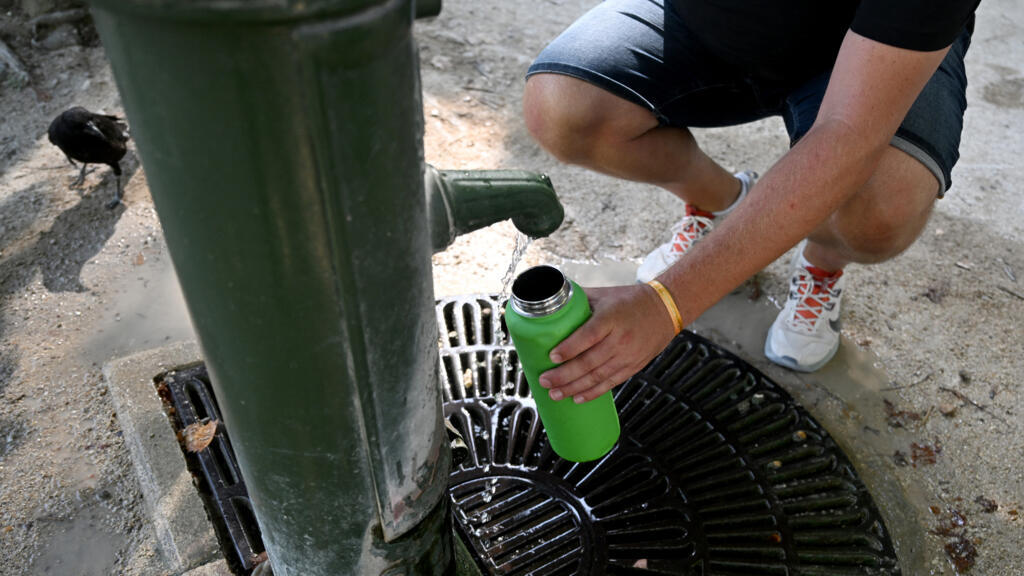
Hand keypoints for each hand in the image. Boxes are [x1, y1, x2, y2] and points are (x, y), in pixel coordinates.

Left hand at [537, 283, 676, 403]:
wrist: (665, 310)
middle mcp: (621, 338)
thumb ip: (577, 299)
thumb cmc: (631, 300)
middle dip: (565, 375)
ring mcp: (628, 355)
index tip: (552, 356)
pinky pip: (610, 383)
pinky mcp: (633, 367)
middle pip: (590, 361)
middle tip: (545, 381)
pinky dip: (593, 392)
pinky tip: (577, 397)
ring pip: (598, 376)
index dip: (570, 348)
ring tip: (555, 393)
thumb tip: (550, 302)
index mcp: (611, 317)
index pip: (588, 335)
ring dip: (574, 387)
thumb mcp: (604, 294)